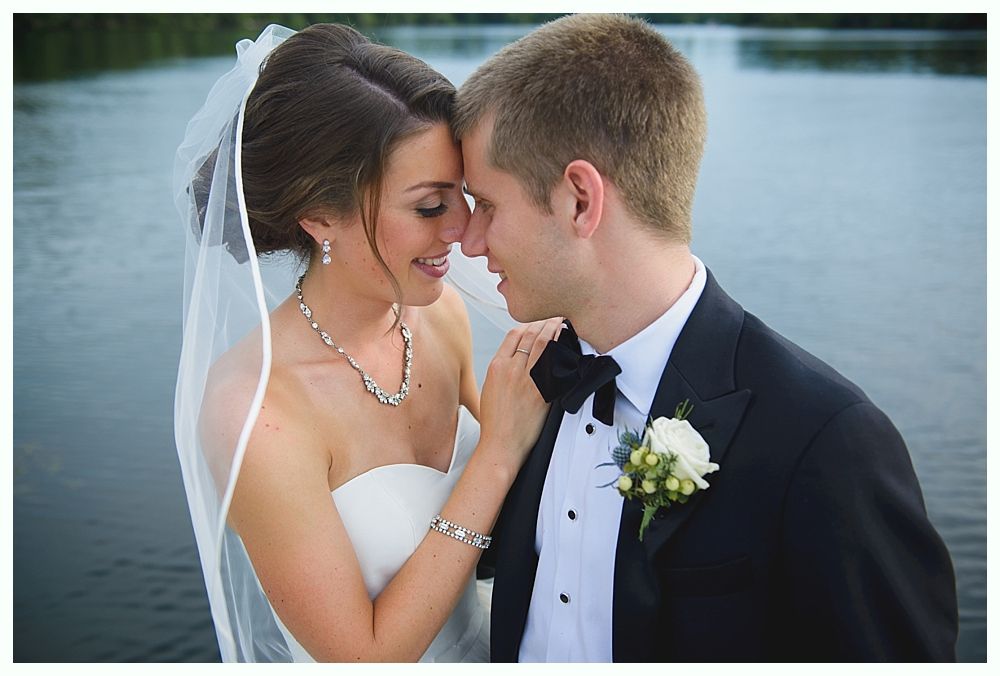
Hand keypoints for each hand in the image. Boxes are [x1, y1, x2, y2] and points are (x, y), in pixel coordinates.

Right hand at [477, 317, 564, 473]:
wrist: (501, 445)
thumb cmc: (495, 422)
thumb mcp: (490, 388)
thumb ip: (502, 370)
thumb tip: (516, 358)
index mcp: (497, 367)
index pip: (514, 335)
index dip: (529, 325)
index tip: (538, 323)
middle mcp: (511, 369)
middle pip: (530, 335)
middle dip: (545, 322)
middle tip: (556, 316)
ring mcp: (527, 380)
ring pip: (543, 344)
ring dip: (555, 330)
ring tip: (563, 323)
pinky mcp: (542, 391)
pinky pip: (554, 364)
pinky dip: (561, 350)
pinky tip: (568, 344)